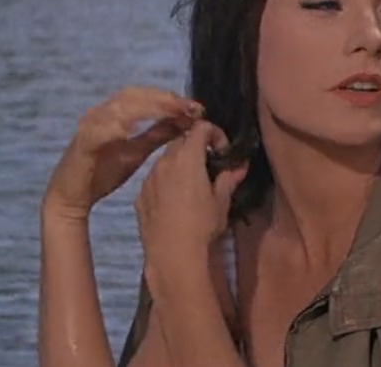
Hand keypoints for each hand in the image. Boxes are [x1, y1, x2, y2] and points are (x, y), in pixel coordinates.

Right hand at [43, 86, 202, 219]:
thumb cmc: (104, 170)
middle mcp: (102, 113)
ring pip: (117, 108)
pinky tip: (131, 130)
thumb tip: (184, 121)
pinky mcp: (81, 143)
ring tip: (169, 111)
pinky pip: (98, 131)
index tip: (195, 107)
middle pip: (133, 96)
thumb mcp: (138, 150)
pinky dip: (114, 128)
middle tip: (187, 106)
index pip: (146, 96)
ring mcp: (90, 125)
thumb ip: (158, 134)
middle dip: (162, 99)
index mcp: (116, 113)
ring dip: (144, 108)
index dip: (170, 99)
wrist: (73, 195)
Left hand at [135, 121, 247, 286]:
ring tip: (191, 185)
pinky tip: (174, 202)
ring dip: (179, 165)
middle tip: (208, 166)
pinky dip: (165, 182)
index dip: (214, 133)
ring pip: (165, 160)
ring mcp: (149, 178)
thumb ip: (229, 179)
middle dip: (195, 147)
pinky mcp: (139, 195)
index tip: (222, 151)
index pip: (200, 128)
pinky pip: (154, 180)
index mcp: (188, 157)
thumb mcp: (221, 201)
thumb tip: (240, 166)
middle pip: (180, 141)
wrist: (171, 253)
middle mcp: (164, 161)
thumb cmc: (201, 224)